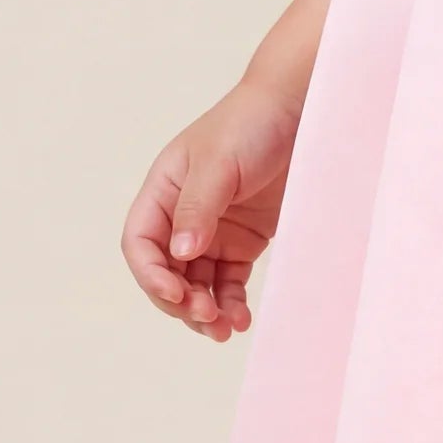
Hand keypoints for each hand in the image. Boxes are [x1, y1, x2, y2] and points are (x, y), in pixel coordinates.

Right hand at [120, 78, 300, 343]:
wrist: (301, 112)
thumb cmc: (252, 126)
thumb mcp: (219, 164)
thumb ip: (198, 209)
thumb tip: (182, 255)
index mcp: (163, 191)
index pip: (141, 243)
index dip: (151, 274)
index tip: (175, 294)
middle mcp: (182, 214)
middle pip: (167, 272)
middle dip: (180, 301)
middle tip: (207, 320)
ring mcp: (213, 231)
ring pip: (197, 284)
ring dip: (206, 311)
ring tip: (226, 330)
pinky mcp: (244, 242)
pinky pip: (229, 282)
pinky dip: (231, 303)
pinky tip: (242, 319)